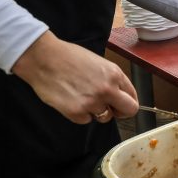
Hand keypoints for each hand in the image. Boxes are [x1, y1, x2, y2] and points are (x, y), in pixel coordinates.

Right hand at [12, 31, 137, 123]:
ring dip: (96, 111)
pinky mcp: (76, 112)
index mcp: (114, 74)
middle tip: (110, 109)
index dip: (128, 102)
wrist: (44, 58)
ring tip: (83, 97)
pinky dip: (79, 114)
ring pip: (104, 117)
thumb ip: (111, 79)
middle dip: (120, 112)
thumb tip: (119, 94)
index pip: (133, 97)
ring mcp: (92, 102)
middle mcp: (107, 89)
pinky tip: (71, 99)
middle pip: (128, 111)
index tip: (122, 104)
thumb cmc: (68, 57)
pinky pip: (85, 120)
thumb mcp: (98, 62)